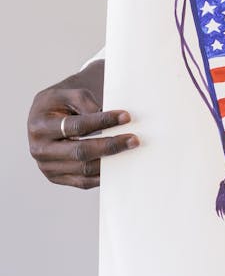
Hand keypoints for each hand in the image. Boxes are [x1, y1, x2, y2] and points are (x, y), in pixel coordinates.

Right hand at [27, 59, 138, 188]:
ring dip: (110, 161)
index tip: (126, 116)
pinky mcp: (56, 178)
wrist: (46, 116)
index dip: (103, 121)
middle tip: (133, 139)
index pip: (76, 126)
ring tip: (130, 150)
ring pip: (83, 169)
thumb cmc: (60, 103)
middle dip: (110, 146)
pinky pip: (82, 181)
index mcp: (40, 125)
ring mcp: (47, 167)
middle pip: (80, 152)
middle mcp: (39, 149)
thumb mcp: (69, 93)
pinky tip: (119, 164)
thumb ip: (85, 102)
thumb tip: (107, 117)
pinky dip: (102, 175)